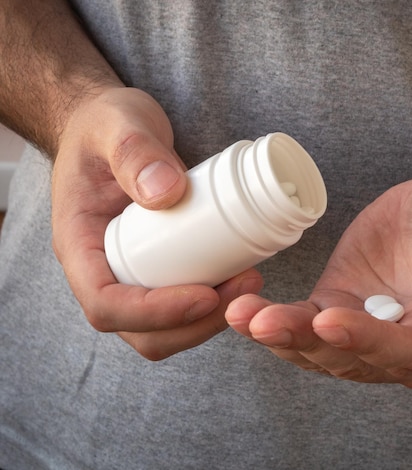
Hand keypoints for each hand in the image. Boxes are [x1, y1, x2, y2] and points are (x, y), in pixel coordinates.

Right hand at [52, 87, 262, 359]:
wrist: (110, 126)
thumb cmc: (105, 124)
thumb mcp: (116, 124)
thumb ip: (134, 151)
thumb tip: (165, 193)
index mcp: (79, 244)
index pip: (105, 304)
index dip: (154, 312)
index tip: (205, 294)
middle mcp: (102, 269)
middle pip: (141, 330)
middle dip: (194, 323)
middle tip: (243, 285)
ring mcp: (131, 271)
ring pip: (165, 327)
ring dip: (209, 318)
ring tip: (249, 279)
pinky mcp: (158, 266)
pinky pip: (181, 303)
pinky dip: (213, 302)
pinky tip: (242, 274)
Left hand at [226, 139, 411, 386]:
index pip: (408, 352)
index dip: (370, 342)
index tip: (332, 320)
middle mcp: (405, 344)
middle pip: (352, 359)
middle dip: (308, 344)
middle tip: (264, 322)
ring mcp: (367, 327)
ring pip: (318, 348)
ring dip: (279, 337)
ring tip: (240, 315)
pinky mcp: (339, 303)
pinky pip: (301, 322)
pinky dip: (273, 318)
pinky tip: (241, 306)